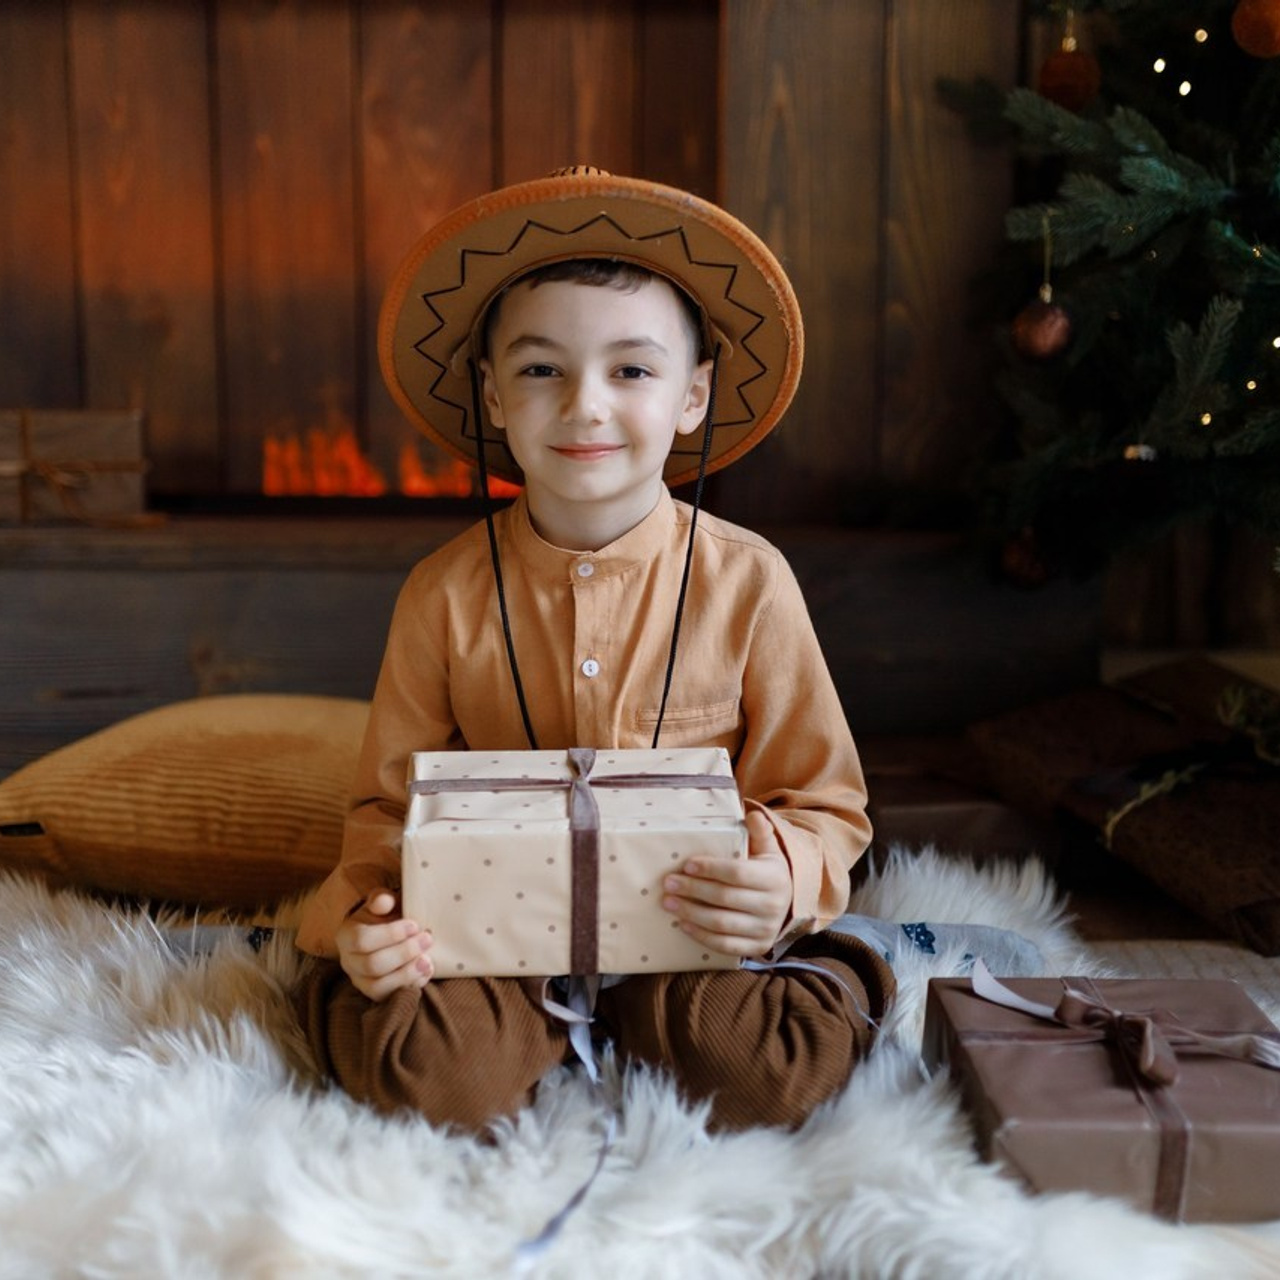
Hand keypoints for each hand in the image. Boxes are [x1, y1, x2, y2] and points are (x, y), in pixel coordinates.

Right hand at [335, 890, 432, 1000]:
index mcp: (346, 936)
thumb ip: (382, 899)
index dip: (391, 934)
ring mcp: (360, 981)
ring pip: (378, 987)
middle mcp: (348, 962)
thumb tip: (384, 901)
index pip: (362, 940)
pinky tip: (426, 972)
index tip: (415, 925)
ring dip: (407, 974)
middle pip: (372, 965)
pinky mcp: (375, 995)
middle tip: (427, 939)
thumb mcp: (383, 903)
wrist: (388, 935)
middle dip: (404, 953)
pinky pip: (389, 998)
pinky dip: (410, 986)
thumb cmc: (386, 916)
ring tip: (428, 960)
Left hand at [660, 809, 791, 957]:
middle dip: (693, 890)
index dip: (710, 869)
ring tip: (668, 902)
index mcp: (775, 878)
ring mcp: (765, 930)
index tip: (687, 865)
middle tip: (668, 883)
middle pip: (725, 898)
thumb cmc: (767, 872)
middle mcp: (773, 906)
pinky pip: (725, 945)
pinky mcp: (757, 948)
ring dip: (691, 913)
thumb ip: (760, 832)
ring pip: (721, 923)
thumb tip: (752, 815)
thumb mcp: (769, 850)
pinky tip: (683, 924)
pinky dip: (701, 936)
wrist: (787, 904)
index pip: (737, 873)